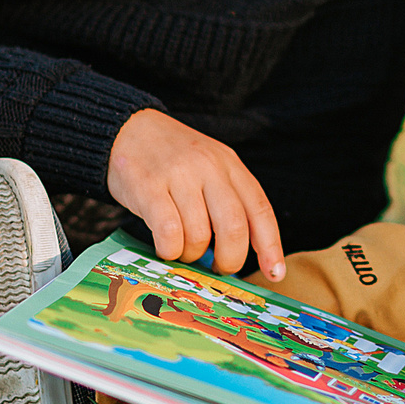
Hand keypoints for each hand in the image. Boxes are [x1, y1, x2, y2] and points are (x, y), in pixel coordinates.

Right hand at [106, 109, 285, 279]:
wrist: (129, 130)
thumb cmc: (173, 160)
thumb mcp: (210, 168)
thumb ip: (227, 201)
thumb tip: (240, 253)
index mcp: (230, 165)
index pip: (260, 210)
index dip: (270, 246)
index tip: (274, 273)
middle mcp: (209, 167)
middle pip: (233, 227)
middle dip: (229, 259)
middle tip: (218, 267)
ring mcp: (179, 175)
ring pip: (198, 235)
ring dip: (192, 255)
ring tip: (183, 250)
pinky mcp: (148, 187)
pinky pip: (168, 232)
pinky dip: (169, 250)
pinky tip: (165, 246)